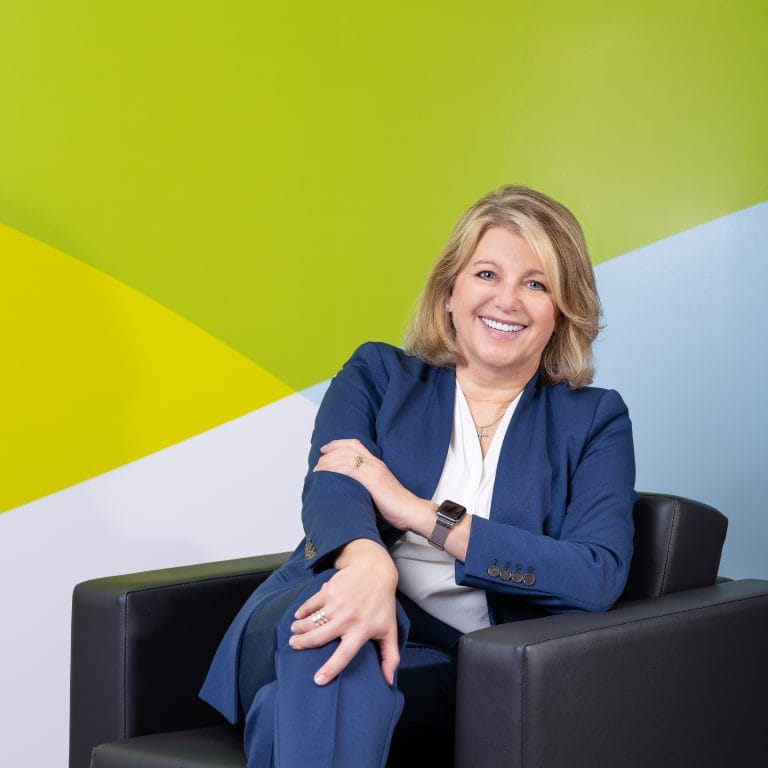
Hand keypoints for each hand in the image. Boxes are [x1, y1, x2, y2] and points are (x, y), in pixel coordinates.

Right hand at [289, 539, 399, 685]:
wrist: (376, 570)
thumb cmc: (383, 604)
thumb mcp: (390, 630)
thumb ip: (390, 657)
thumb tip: (388, 681)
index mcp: (362, 631)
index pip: (344, 655)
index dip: (330, 669)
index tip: (317, 680)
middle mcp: (347, 619)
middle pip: (318, 637)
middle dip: (302, 644)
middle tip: (295, 646)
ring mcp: (336, 604)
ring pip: (310, 621)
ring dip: (299, 628)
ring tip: (295, 632)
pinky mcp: (329, 591)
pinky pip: (310, 604)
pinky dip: (301, 611)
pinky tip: (299, 616)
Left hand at [314, 439, 433, 535]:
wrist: (411, 510)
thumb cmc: (395, 505)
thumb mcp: (378, 489)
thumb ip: (365, 484)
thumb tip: (348, 489)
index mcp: (376, 464)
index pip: (355, 444)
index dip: (338, 444)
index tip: (325, 449)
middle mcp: (375, 463)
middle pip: (348, 448)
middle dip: (329, 452)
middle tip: (318, 461)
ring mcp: (374, 470)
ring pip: (346, 457)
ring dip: (329, 462)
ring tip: (318, 470)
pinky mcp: (372, 480)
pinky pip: (349, 469)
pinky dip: (335, 469)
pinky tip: (327, 474)